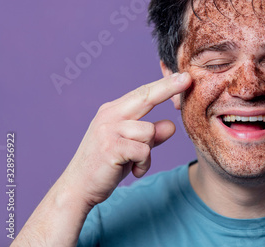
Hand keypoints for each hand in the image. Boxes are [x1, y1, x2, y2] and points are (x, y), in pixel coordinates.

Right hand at [61, 73, 191, 206]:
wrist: (78, 188)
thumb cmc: (106, 166)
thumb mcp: (132, 148)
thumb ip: (151, 136)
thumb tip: (171, 125)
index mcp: (114, 111)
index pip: (143, 93)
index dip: (165, 85)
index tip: (184, 76)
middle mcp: (110, 115)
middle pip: (146, 97)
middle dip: (168, 88)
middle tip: (187, 78)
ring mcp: (108, 130)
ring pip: (149, 132)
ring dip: (148, 153)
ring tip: (134, 163)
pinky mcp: (111, 147)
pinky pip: (144, 150)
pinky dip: (143, 164)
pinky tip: (133, 171)